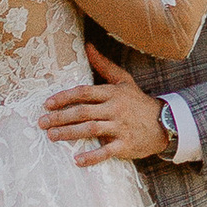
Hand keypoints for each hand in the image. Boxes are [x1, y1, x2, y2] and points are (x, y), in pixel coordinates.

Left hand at [40, 44, 170, 167]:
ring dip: (69, 133)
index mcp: (112, 93)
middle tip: (42, 122)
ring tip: (52, 136)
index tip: (47, 103)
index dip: (64, 97)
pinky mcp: (126, 145)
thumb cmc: (138, 101)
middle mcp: (115, 109)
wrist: (165, 123)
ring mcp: (121, 127)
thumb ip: (103, 65)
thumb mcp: (123, 80)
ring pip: (91, 129)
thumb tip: (87, 46)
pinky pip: (106, 151)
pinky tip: (77, 160)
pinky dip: (92, 156)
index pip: (84, 92)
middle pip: (83, 112)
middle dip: (60, 117)